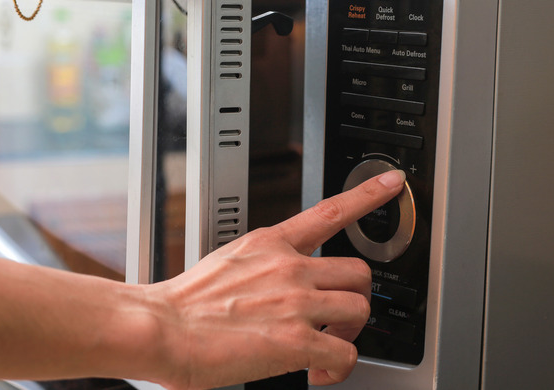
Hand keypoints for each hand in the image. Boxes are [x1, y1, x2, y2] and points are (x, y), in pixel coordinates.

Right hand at [148, 170, 405, 388]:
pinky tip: (320, 371)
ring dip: (350, 332)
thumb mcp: (227, 262)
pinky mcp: (295, 340)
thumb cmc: (183, 304)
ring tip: (327, 345)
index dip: (369, 194)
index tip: (392, 182)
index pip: (331, 211)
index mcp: (271, 244)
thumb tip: (271, 286)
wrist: (160, 328)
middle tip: (337, 318)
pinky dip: (340, 367)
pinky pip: (346, 353)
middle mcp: (290, 267)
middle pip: (359, 273)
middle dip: (355, 298)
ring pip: (359, 309)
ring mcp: (296, 302)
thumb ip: (260, 266)